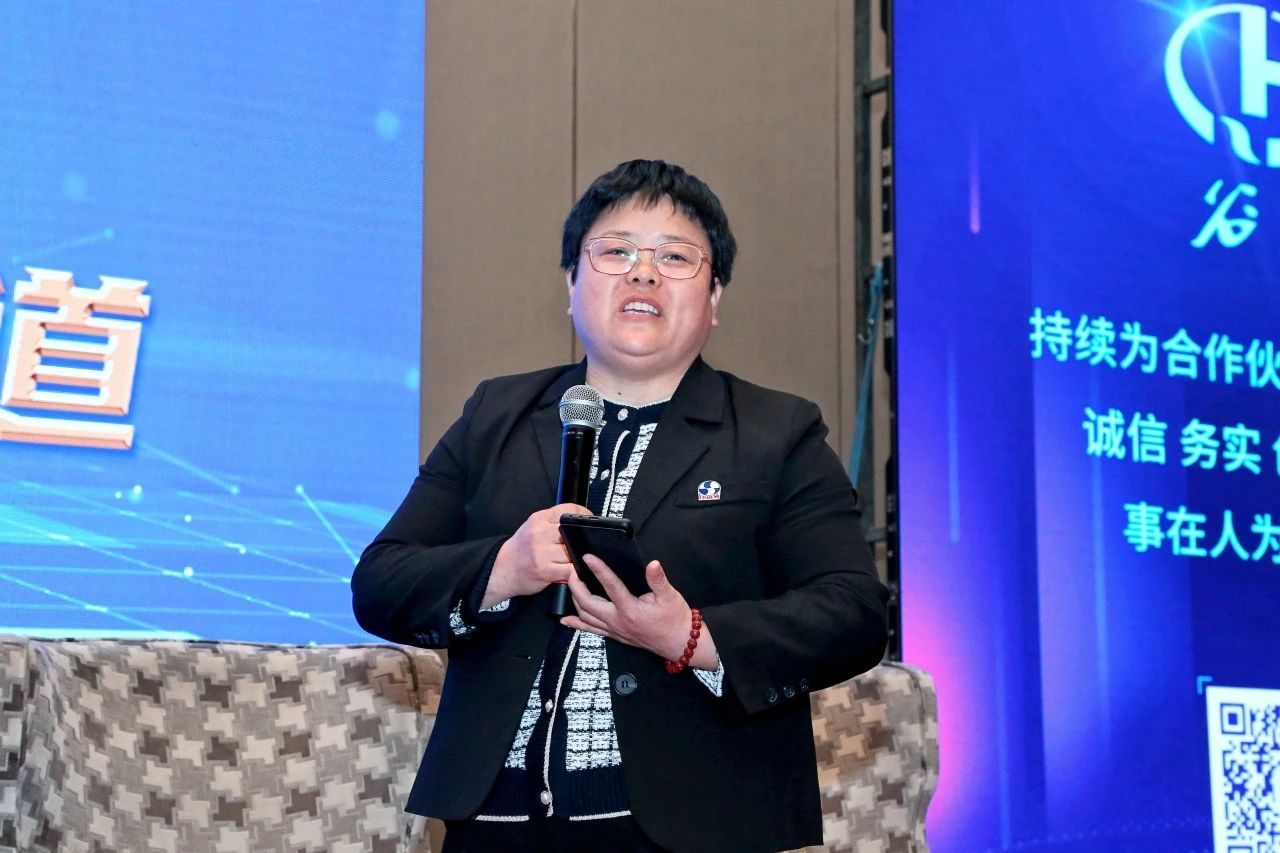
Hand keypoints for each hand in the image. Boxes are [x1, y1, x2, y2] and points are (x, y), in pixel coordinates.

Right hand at [482, 503, 589, 608]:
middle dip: (578, 541)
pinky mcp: (545, 570)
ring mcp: (541, 553)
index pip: (567, 510)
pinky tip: (569, 570)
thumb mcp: (533, 527)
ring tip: (570, 559)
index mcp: (538, 519)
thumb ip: (553, 522)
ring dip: (576, 558)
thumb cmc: (521, 549)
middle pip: (572, 533)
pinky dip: (573, 571)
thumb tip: (579, 522)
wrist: (502, 569)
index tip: (587, 522)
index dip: (582, 515)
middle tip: (577, 545)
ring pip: (572, 552)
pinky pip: (569, 569)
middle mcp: (539, 533)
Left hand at [561, 556, 717, 668]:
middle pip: (587, 603)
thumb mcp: (670, 596)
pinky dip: (577, 624)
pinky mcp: (615, 635)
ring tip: (571, 586)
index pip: (610, 585)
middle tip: (572, 571)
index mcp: (630, 609)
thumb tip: (653, 564)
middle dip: (576, 586)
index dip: (598, 569)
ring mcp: (614, 630)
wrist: (680, 644)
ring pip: (586, 617)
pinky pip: (591, 630)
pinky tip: (566, 620)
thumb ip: (658, 580)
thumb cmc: (675, 620)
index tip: (587, 557)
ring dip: (575, 601)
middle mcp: (618, 621)